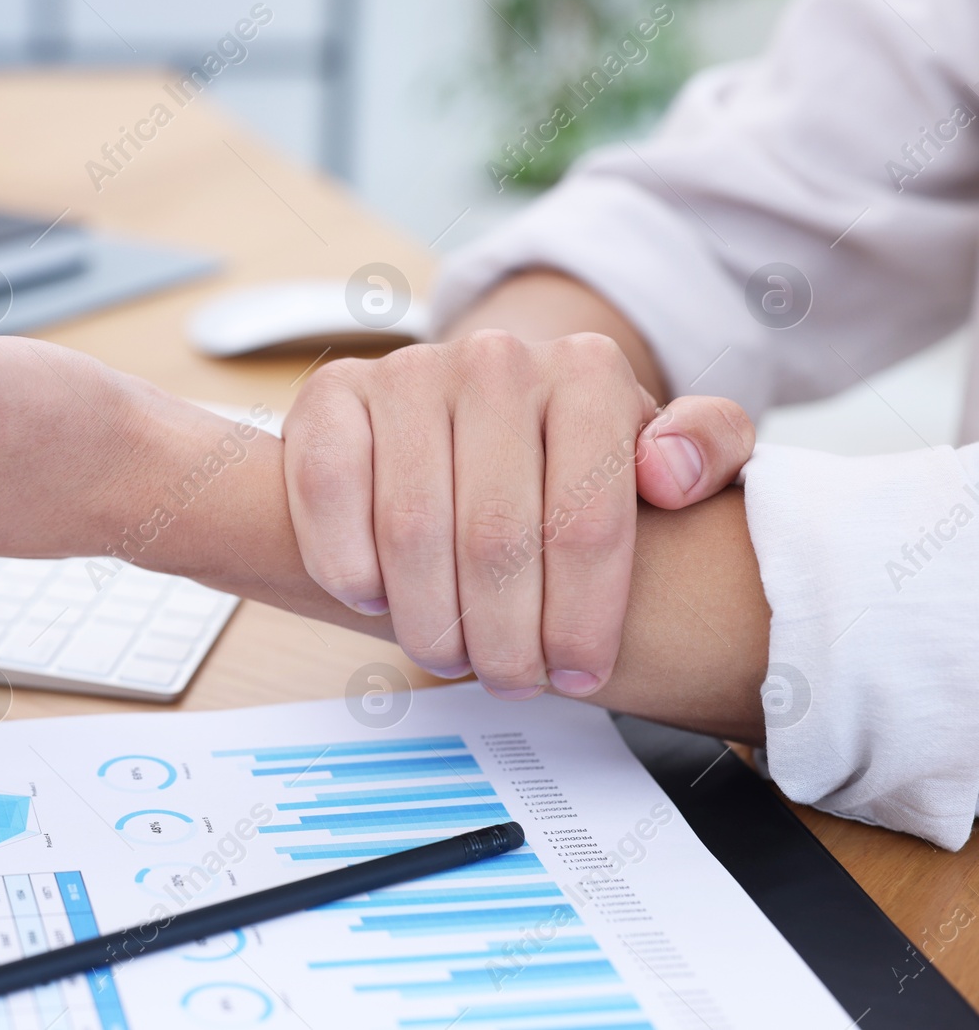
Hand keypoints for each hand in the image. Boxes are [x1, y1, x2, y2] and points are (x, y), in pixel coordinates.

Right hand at [282, 330, 754, 699]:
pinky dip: (349, 566)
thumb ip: (709, 448)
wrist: (469, 403)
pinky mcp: (332, 395)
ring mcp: (407, 373)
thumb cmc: (568, 451)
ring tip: (450, 653)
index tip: (578, 674)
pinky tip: (375, 598)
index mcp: (588, 370)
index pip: (588, 522)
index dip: (581, 619)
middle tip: (509, 680)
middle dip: (505, 636)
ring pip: (412, 530)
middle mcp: (496, 359)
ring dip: (428, 619)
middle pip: (496, 539)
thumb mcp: (663, 448)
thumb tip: (669, 477)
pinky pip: (331, 496)